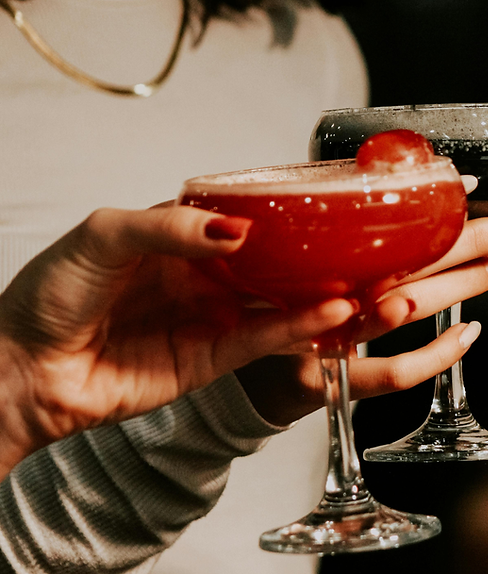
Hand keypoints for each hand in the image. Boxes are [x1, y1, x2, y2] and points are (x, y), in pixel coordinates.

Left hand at [0, 206, 356, 477]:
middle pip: (278, 262)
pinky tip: (330, 315)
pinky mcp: (216, 357)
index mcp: (181, 234)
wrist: (25, 370)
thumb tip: (235, 229)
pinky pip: (267, 339)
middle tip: (367, 248)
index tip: (330, 204)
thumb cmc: (48, 296)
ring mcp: (214, 315)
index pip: (249, 216)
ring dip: (325, 296)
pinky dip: (301, 328)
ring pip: (283, 302)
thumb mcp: (103, 235)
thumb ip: (171, 227)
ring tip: (365, 285)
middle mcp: (206, 274)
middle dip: (322, 257)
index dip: (290, 212)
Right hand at [236, 211, 487, 424]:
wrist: (225, 369)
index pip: (386, 223)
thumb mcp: (281, 252)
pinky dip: (436, 355)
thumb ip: (321, 224)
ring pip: (406, 305)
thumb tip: (377, 179)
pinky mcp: (329, 378)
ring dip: (458, 285)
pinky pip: (391, 372)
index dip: (431, 204)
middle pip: (408, 260)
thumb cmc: (259, 302)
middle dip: (468, 240)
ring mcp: (327, 335)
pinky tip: (468, 334)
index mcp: (315, 254)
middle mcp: (322, 289)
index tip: (468, 186)